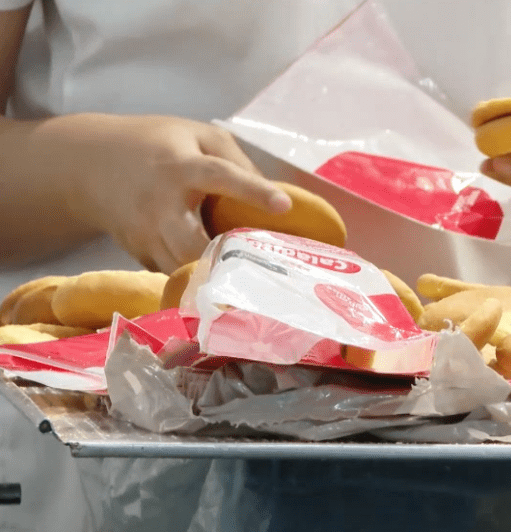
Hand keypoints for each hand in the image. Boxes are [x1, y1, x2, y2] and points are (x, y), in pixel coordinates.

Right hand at [43, 113, 291, 272]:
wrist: (87, 165)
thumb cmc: (156, 145)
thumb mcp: (196, 135)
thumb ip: (236, 160)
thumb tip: (275, 193)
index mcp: (181, 167)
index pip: (220, 176)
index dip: (253, 191)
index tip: (284, 205)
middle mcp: (160, 205)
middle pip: (192, 245)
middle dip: (225, 258)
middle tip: (262, 264)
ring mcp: (145, 235)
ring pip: (183, 270)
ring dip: (215, 276)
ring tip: (248, 278)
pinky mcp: (139, 255)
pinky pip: (174, 273)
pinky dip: (197, 277)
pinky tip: (219, 276)